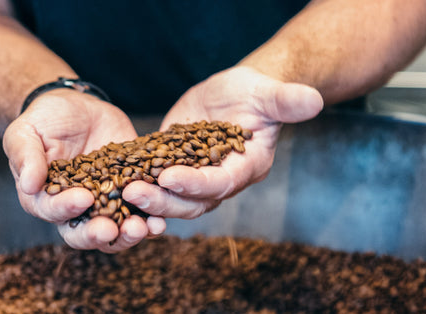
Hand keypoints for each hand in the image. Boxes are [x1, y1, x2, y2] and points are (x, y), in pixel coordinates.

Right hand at [3, 89, 165, 252]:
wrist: (76, 106)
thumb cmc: (44, 119)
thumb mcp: (26, 131)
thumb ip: (25, 156)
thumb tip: (28, 184)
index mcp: (44, 198)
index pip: (53, 211)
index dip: (66, 208)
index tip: (83, 198)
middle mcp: (74, 209)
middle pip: (84, 233)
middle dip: (98, 234)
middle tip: (111, 229)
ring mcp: (105, 203)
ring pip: (115, 231)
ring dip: (129, 234)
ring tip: (143, 228)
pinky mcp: (129, 192)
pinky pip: (141, 212)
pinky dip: (151, 220)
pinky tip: (160, 220)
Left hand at [122, 66, 322, 218]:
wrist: (235, 95)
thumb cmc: (255, 93)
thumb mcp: (268, 93)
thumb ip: (286, 101)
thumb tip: (313, 99)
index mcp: (246, 167)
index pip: (221, 183)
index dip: (197, 183)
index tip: (170, 177)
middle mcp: (221, 181)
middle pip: (192, 202)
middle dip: (163, 200)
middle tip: (132, 191)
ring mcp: (197, 179)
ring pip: (171, 200)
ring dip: (147, 199)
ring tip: (118, 190)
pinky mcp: (175, 169)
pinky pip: (156, 184)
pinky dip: (137, 186)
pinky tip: (112, 182)